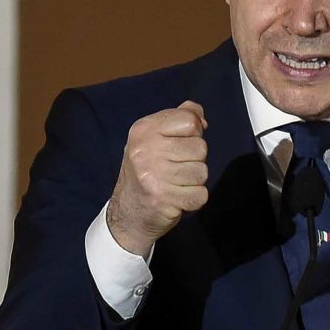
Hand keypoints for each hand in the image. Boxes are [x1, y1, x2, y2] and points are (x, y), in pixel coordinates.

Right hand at [106, 100, 207, 256]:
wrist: (128, 211)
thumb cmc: (148, 169)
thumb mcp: (155, 136)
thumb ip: (179, 118)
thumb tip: (201, 118)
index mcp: (144, 129)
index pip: (190, 121)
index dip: (192, 134)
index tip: (178, 145)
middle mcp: (145, 150)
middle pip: (200, 148)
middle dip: (194, 160)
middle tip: (175, 168)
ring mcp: (153, 175)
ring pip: (202, 172)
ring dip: (194, 181)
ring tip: (175, 183)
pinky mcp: (162, 199)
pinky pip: (200, 195)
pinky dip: (194, 199)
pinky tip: (177, 197)